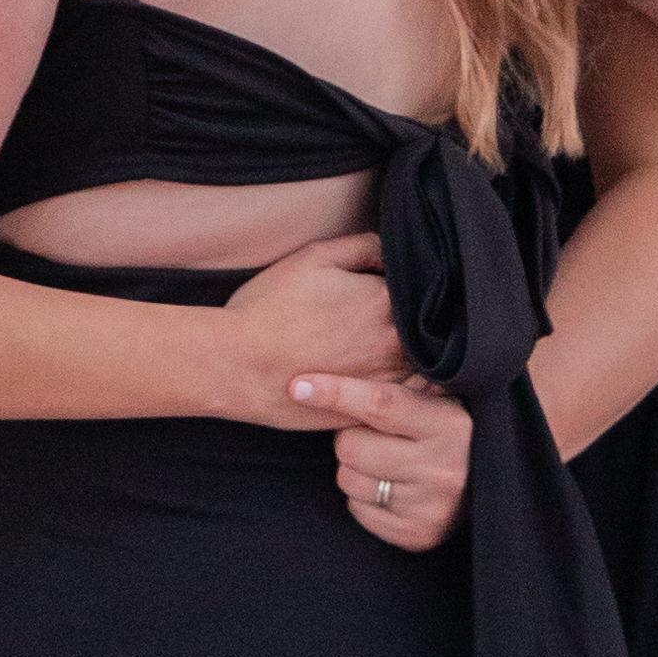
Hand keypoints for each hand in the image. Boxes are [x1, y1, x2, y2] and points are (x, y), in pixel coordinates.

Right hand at [215, 234, 405, 428]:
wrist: (236, 366)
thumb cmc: (268, 309)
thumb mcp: (313, 257)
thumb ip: (362, 247)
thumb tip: (390, 252)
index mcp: (386, 300)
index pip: (418, 288)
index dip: (400, 285)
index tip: (382, 287)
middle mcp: (396, 342)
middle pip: (421, 328)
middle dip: (407, 319)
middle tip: (374, 317)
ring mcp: (385, 380)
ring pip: (417, 364)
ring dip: (409, 353)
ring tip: (375, 346)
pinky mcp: (368, 409)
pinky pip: (401, 397)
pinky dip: (399, 385)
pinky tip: (375, 374)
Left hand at [291, 373, 468, 551]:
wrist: (488, 487)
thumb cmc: (446, 430)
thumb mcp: (436, 398)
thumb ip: (397, 380)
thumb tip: (327, 368)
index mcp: (450, 425)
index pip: (381, 404)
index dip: (336, 392)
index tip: (299, 386)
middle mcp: (443, 468)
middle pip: (351, 446)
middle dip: (352, 436)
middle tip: (375, 434)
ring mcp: (430, 506)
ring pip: (348, 479)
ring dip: (355, 468)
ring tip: (387, 461)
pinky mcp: (416, 535)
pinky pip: (357, 510)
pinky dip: (363, 497)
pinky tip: (391, 487)